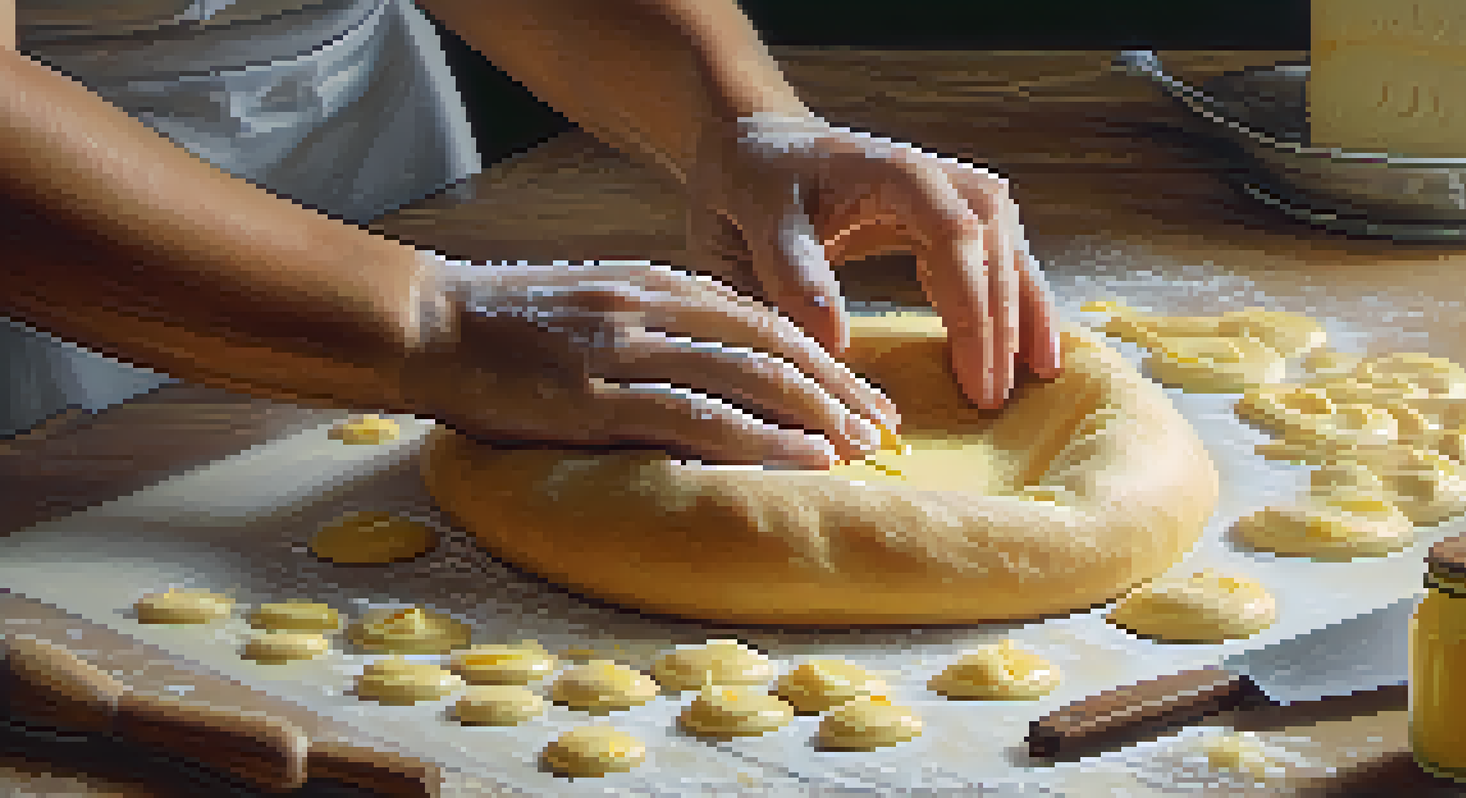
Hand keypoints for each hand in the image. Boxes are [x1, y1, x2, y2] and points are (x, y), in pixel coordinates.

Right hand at [403, 258, 899, 467]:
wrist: (428, 324)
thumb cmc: (508, 324)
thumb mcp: (597, 305)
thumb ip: (658, 324)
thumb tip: (719, 366)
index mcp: (657, 283)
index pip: (763, 320)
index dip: (822, 358)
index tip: (860, 393)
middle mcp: (654, 308)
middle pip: (773, 345)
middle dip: (838, 388)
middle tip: (884, 426)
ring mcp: (627, 350)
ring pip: (749, 377)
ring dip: (816, 414)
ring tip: (863, 447)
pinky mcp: (598, 397)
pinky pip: (697, 417)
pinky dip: (760, 439)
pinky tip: (804, 459)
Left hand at [686, 113, 1060, 410]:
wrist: (758, 144)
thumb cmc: (755, 181)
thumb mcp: (757, 222)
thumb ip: (791, 275)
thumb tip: (837, 344)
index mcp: (894, 171)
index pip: (954, 236)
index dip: (968, 308)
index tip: (972, 374)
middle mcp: (938, 177)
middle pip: (991, 250)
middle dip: (997, 329)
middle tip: (989, 402)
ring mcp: (953, 194)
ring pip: (1007, 253)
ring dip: (1023, 317)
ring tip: (1036, 379)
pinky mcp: (954, 218)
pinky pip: (1002, 259)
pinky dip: (1022, 303)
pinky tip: (1034, 352)